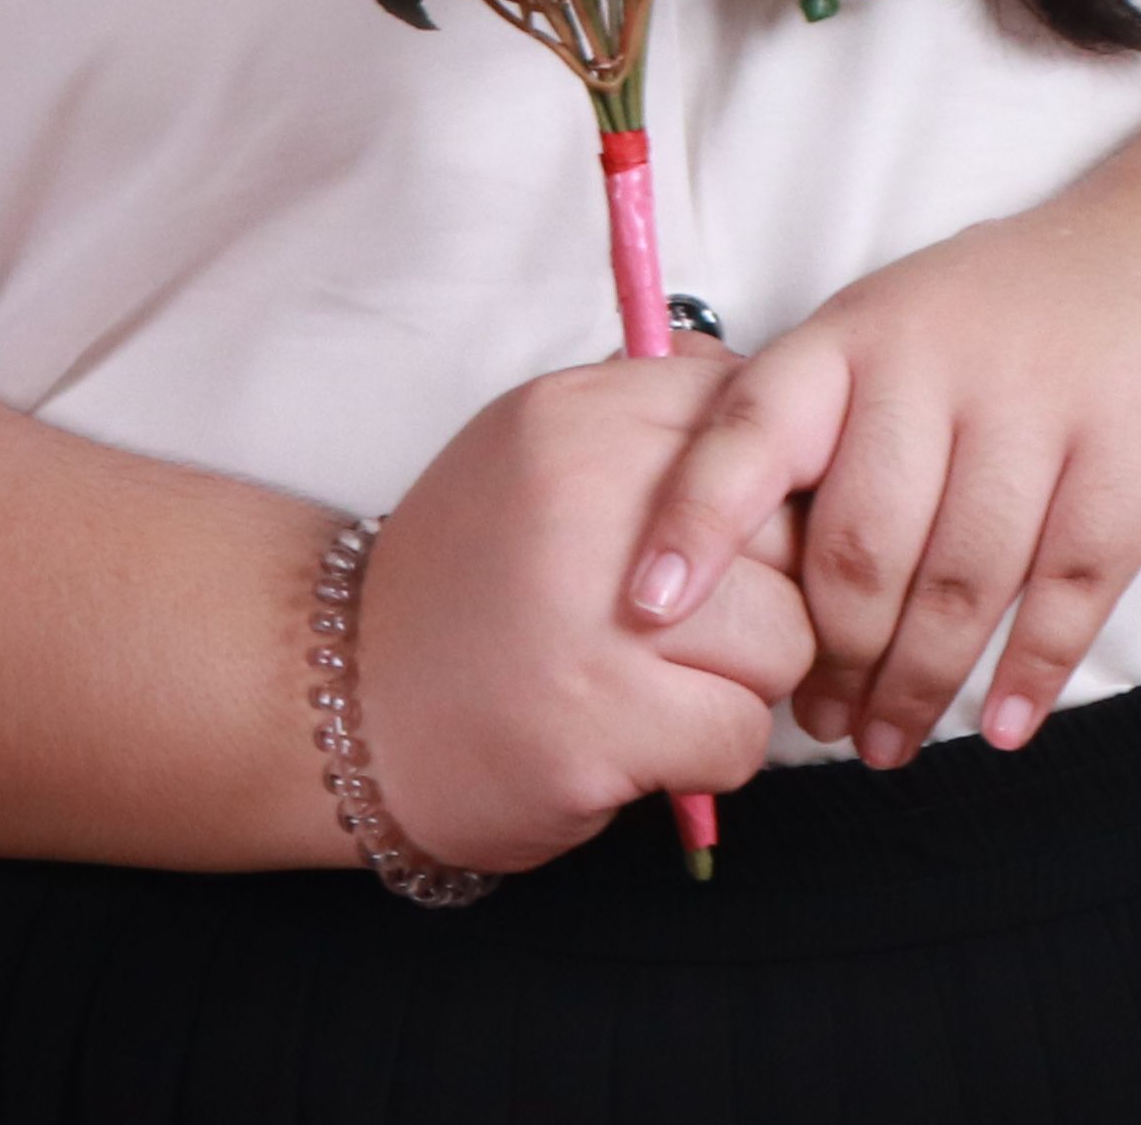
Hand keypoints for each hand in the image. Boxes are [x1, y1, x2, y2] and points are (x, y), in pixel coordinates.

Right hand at [349, 355, 815, 874]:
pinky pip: (745, 736)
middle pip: (790, 534)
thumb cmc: (464, 589)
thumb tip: (757, 383)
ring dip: (743, 683)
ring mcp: (597, 610)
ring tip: (657, 686)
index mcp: (569, 418)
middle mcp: (584, 494)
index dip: (770, 490)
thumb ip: (636, 421)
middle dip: (766, 593)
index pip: (754, 418)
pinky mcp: (608, 721)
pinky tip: (641, 743)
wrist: (350, 708)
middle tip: (691, 628)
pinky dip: (708, 757)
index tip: (735, 538)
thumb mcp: (528, 461)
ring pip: (788, 641)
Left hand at [618, 196, 1140, 766]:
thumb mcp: (888, 332)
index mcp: (848, 338)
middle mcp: (931, 363)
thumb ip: (814, 423)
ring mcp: (1039, 404)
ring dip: (920, 681)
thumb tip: (707, 550)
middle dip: (830, 652)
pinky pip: (1072, 584)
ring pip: (961, 579)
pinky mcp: (1136, 450)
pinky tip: (1002, 724)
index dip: (693, 525)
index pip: (746, 435)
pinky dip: (1032, 667)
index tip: (648, 608)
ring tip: (889, 741)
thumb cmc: (1003, 322)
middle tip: (817, 720)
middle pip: (858, 541)